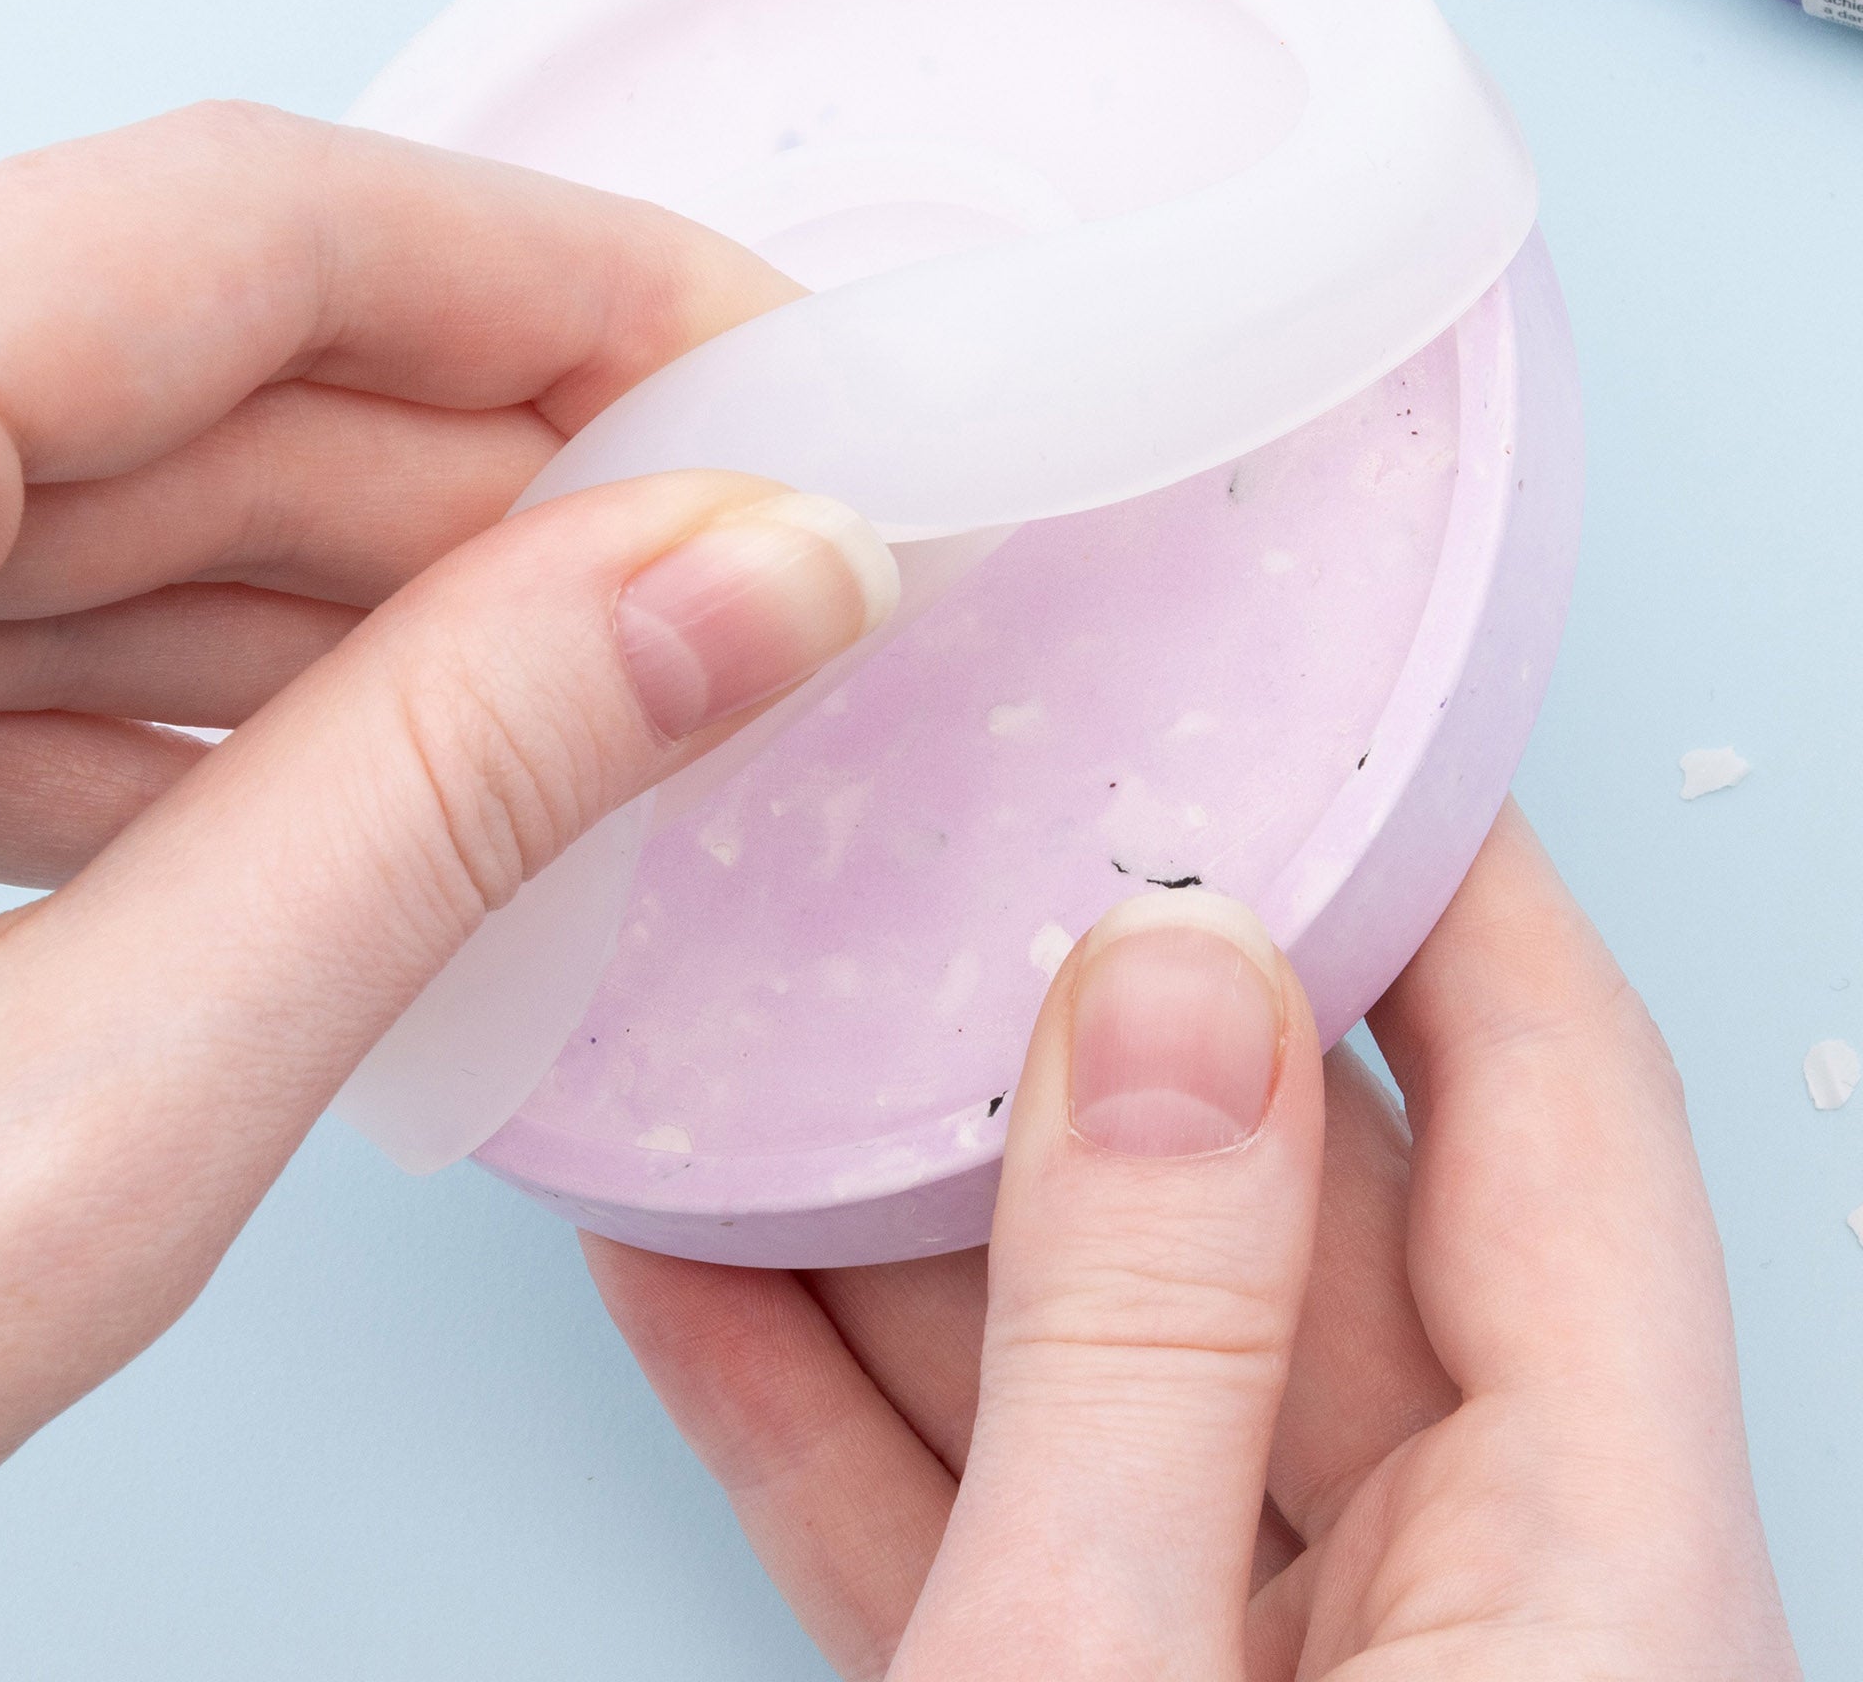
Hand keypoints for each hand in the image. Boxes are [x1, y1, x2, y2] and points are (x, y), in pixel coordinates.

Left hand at [0, 104, 897, 1566]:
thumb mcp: (80, 1118)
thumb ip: (443, 799)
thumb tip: (748, 579)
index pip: (223, 231)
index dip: (554, 278)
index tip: (774, 362)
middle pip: (191, 364)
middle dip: (508, 471)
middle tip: (750, 575)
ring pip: (125, 504)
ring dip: (393, 604)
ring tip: (610, 707)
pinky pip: (31, 633)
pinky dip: (239, 709)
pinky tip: (381, 801)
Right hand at [588, 803, 1799, 1678]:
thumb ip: (1143, 1342)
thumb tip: (1170, 994)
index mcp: (1599, 1584)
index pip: (1558, 1107)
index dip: (1442, 871)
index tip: (1307, 702)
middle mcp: (1472, 1614)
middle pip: (1299, 1219)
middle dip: (1103, 1028)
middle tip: (971, 839)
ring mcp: (1268, 1678)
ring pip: (1111, 1367)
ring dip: (914, 1219)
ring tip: (774, 1018)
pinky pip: (986, 1523)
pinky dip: (833, 1411)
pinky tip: (688, 1261)